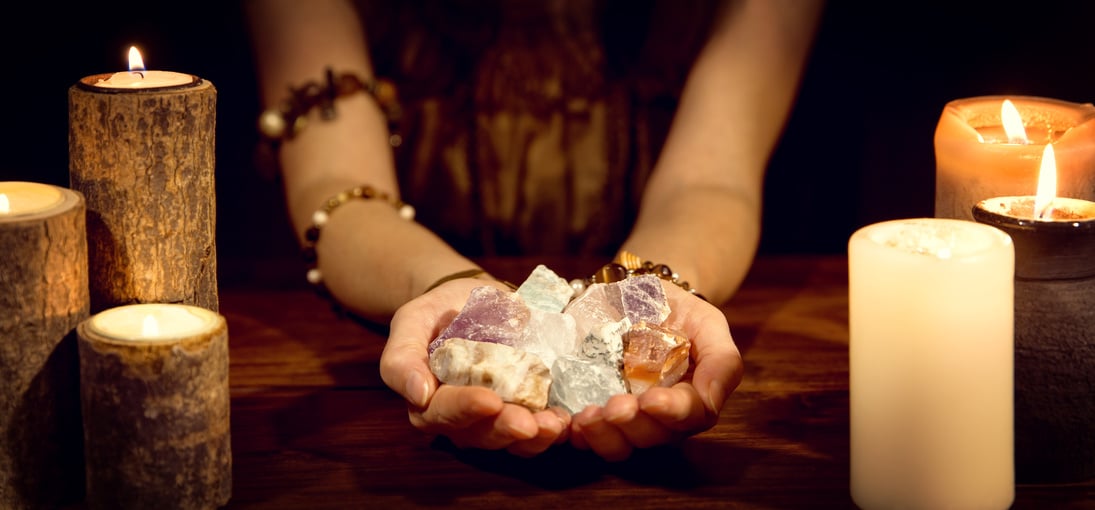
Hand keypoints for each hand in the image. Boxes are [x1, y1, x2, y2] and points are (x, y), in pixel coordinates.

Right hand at [379, 277, 570, 456]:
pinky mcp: (526, 411)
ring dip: (536, 437)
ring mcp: (497, 419)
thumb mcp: (411, 322)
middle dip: (506, 429)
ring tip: (555, 425)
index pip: (444, 413)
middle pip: (482, 435)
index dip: (466, 409)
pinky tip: (567, 420)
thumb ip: (402, 358)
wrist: (471, 300)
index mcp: (430, 403)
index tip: (489, 400)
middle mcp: (463, 420)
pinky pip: (539, 431)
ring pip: (513, 441)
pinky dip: (555, 429)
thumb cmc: (437, 313)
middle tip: (528, 423)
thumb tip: (418, 395)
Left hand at [568, 282, 743, 460]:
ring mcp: (628, 419)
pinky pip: (589, 437)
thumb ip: (721, 360)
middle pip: (654, 437)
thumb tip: (709, 400)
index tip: (650, 399)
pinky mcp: (596, 413)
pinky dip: (579, 435)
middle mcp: (661, 418)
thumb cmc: (678, 312)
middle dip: (633, 425)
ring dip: (604, 436)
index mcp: (693, 399)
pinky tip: (570, 423)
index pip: (692, 417)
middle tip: (613, 407)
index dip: (672, 413)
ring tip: (587, 417)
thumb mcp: (708, 324)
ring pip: (621, 446)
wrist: (637, 295)